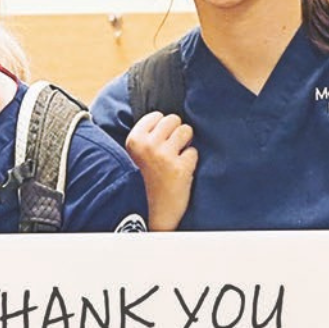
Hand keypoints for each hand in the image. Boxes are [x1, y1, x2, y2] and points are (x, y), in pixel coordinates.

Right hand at [124, 112, 196, 229]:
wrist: (152, 211)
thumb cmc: (146, 179)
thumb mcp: (137, 153)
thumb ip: (148, 134)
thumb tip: (169, 116)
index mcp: (134, 140)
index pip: (157, 116)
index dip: (162, 128)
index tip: (159, 143)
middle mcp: (147, 146)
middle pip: (173, 120)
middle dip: (175, 133)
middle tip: (169, 151)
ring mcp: (164, 157)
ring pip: (187, 131)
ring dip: (185, 144)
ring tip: (175, 159)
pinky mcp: (180, 168)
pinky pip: (194, 152)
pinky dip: (191, 162)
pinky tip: (180, 172)